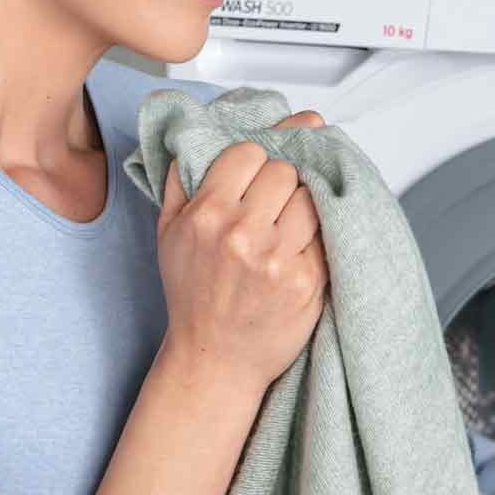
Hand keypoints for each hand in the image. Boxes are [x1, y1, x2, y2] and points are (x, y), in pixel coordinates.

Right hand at [156, 107, 329, 396]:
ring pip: (311, 198)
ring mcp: (277, 259)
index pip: (249, 152)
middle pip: (285, 171)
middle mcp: (241, 234)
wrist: (214, 360)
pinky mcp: (307, 282)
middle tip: (274, 203)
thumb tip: (195, 134)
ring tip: (289, 225)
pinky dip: (316, 238)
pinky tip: (300, 251)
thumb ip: (180, 180)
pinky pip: (325, 234)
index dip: (256, 160)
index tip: (255, 175)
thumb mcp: (169, 234)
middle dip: (282, 182)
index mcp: (206, 215)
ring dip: (304, 206)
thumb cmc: (193, 295)